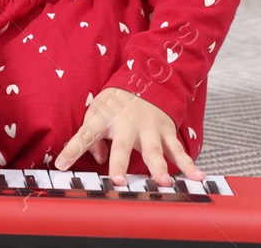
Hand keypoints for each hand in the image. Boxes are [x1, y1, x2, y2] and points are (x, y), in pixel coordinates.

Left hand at [54, 87, 203, 186]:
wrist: (146, 79)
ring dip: (159, 167)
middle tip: (119, 181)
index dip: (72, 150)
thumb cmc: (116, 101)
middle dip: (120, 163)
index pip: (85, 135)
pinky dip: (189, 164)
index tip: (62, 164)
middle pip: (123, 146)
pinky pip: (179, 151)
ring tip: (163, 182)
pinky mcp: (167, 132)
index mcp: (105, 118)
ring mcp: (149, 128)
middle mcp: (128, 124)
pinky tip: (198, 176)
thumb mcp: (96, 110)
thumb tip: (98, 158)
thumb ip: (92, 135)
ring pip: (155, 150)